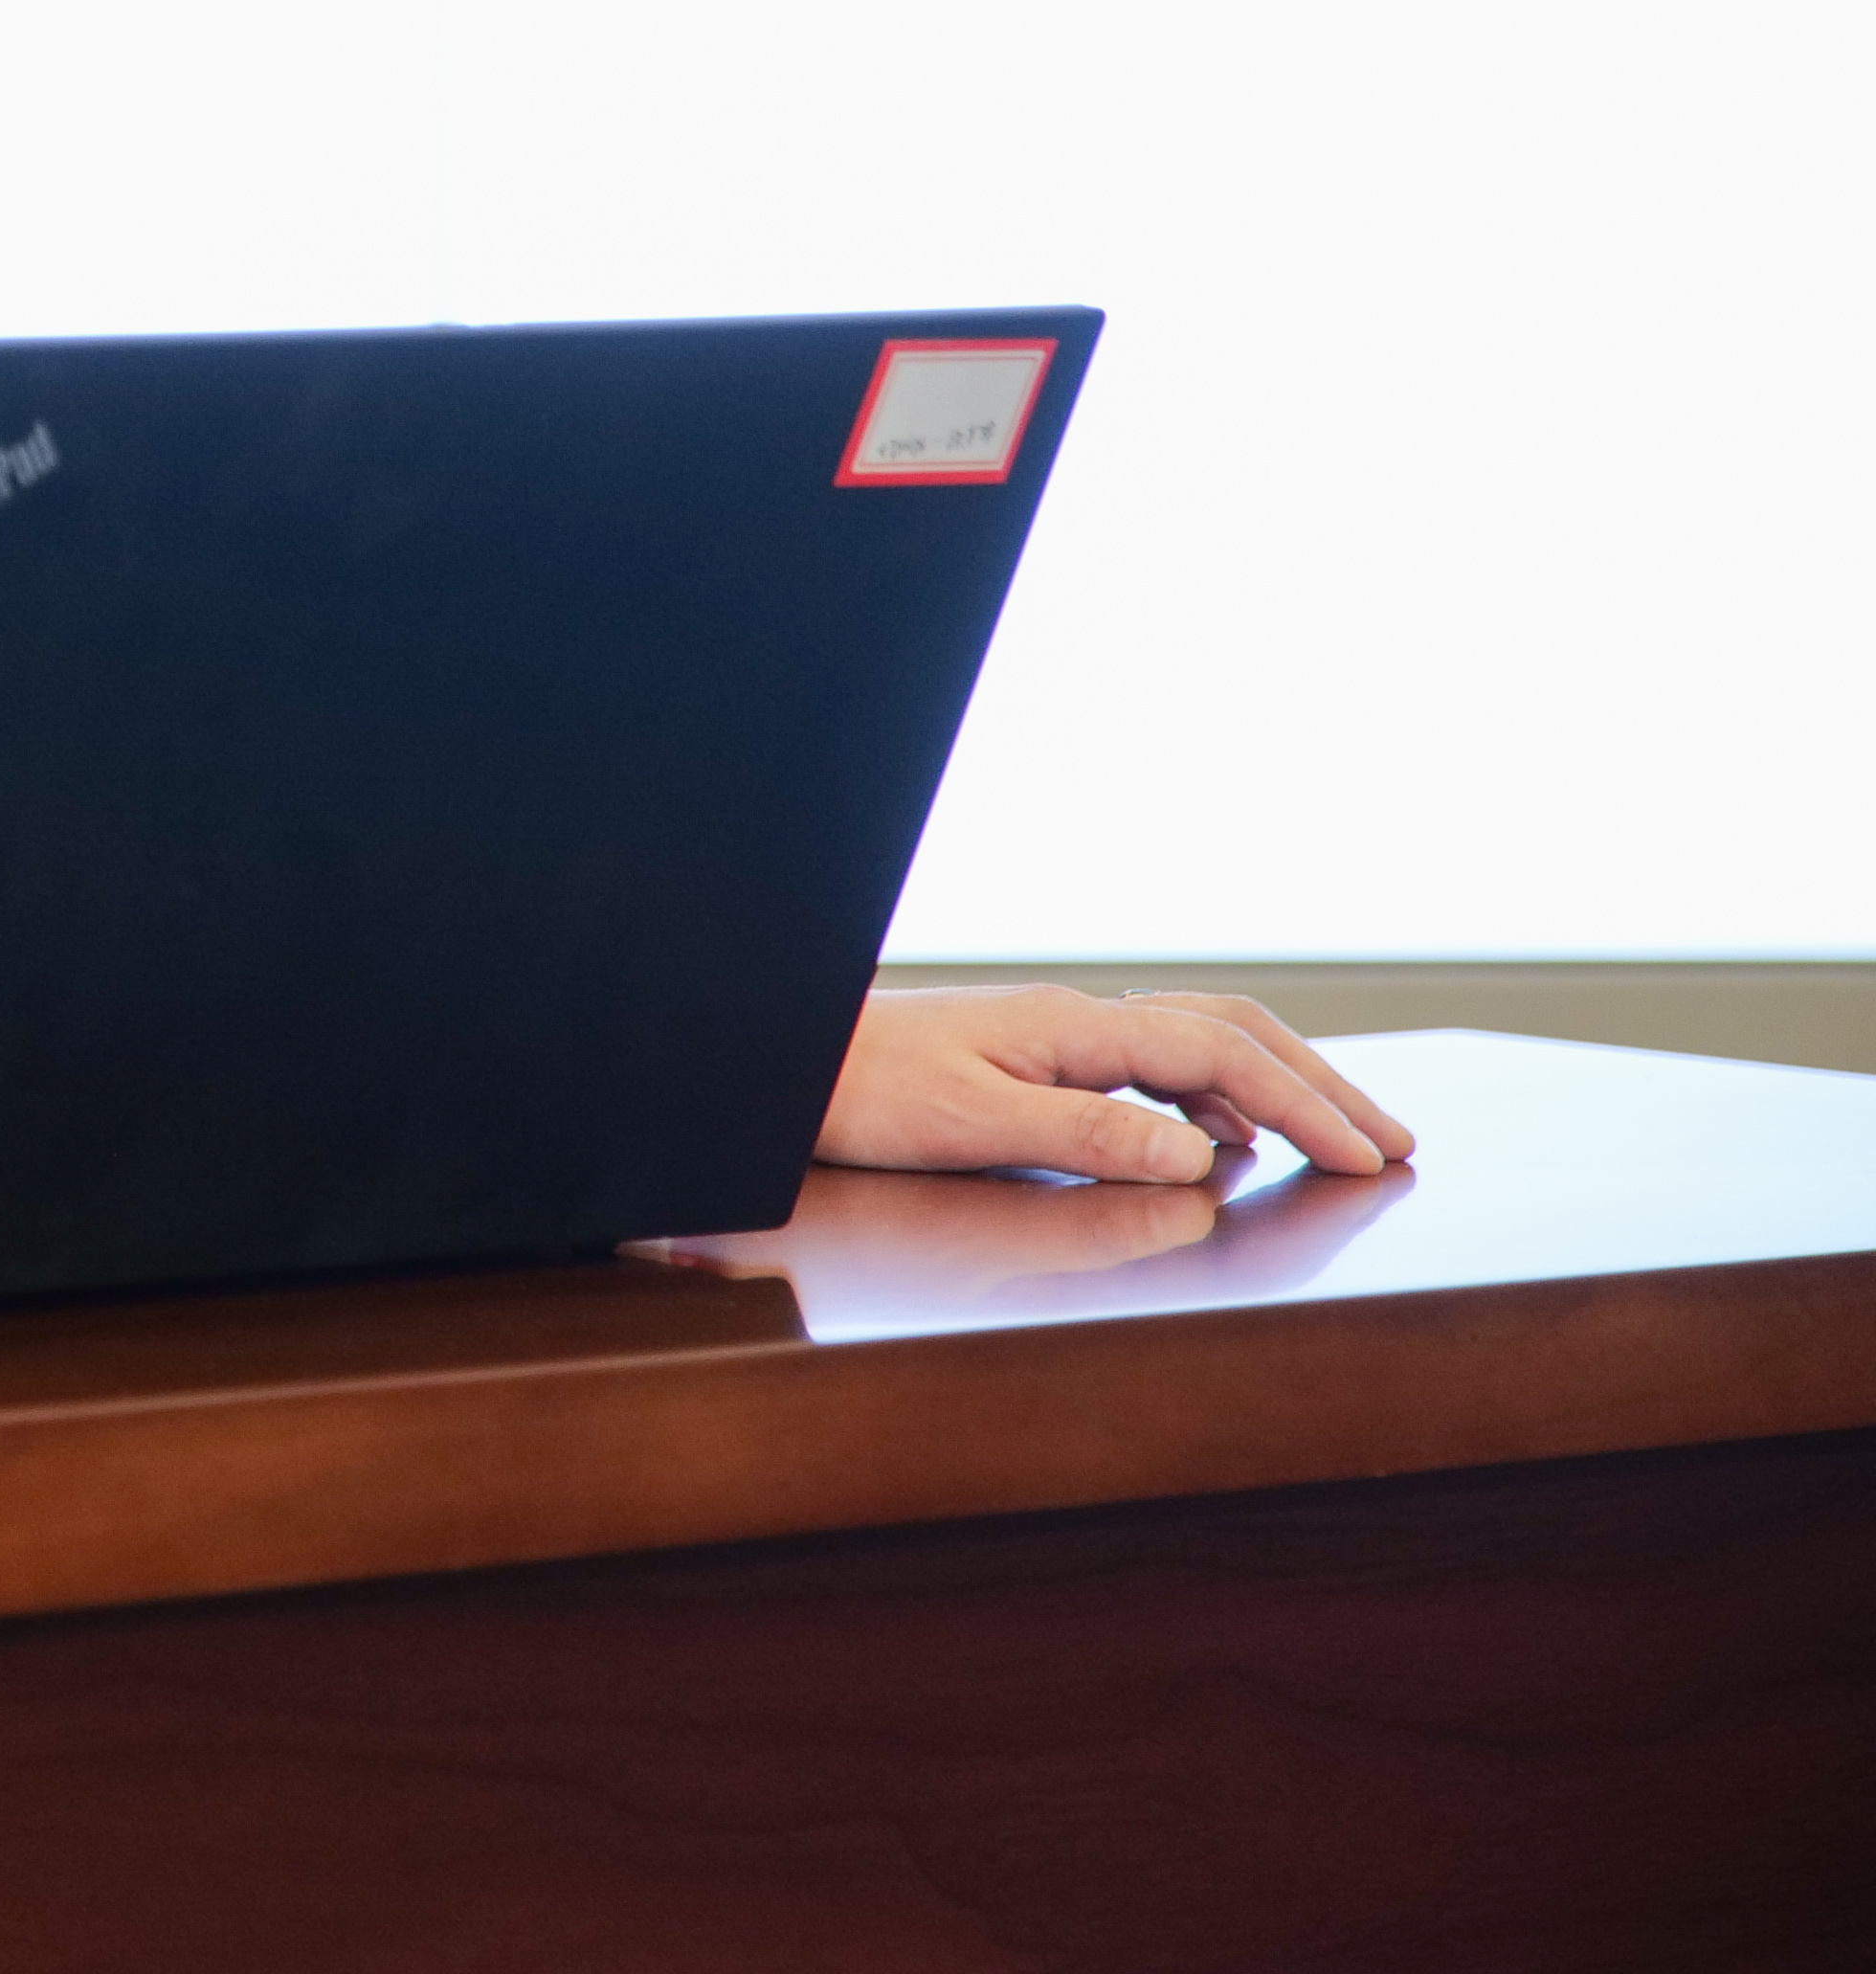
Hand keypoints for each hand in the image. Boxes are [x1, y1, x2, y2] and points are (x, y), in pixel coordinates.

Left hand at [818, 985, 1414, 1185]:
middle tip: (1396, 1140)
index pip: (1222, 1059)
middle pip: (1231, 1035)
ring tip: (1340, 1137)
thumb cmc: (863, 1092)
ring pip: (1200, 1047)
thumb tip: (1200, 1156)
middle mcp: (1078, 1020)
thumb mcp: (975, 1123)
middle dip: (1320, 1086)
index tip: (1370, 1159)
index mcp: (1074, 1028)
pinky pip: (1157, 1068)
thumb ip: (1090, 1136)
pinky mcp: (1040, 1060)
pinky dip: (1216, 1100)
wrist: (784, 1059)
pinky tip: (1224, 1142)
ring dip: (1279, 1089)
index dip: (1306, 1108)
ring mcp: (1061, 1036)